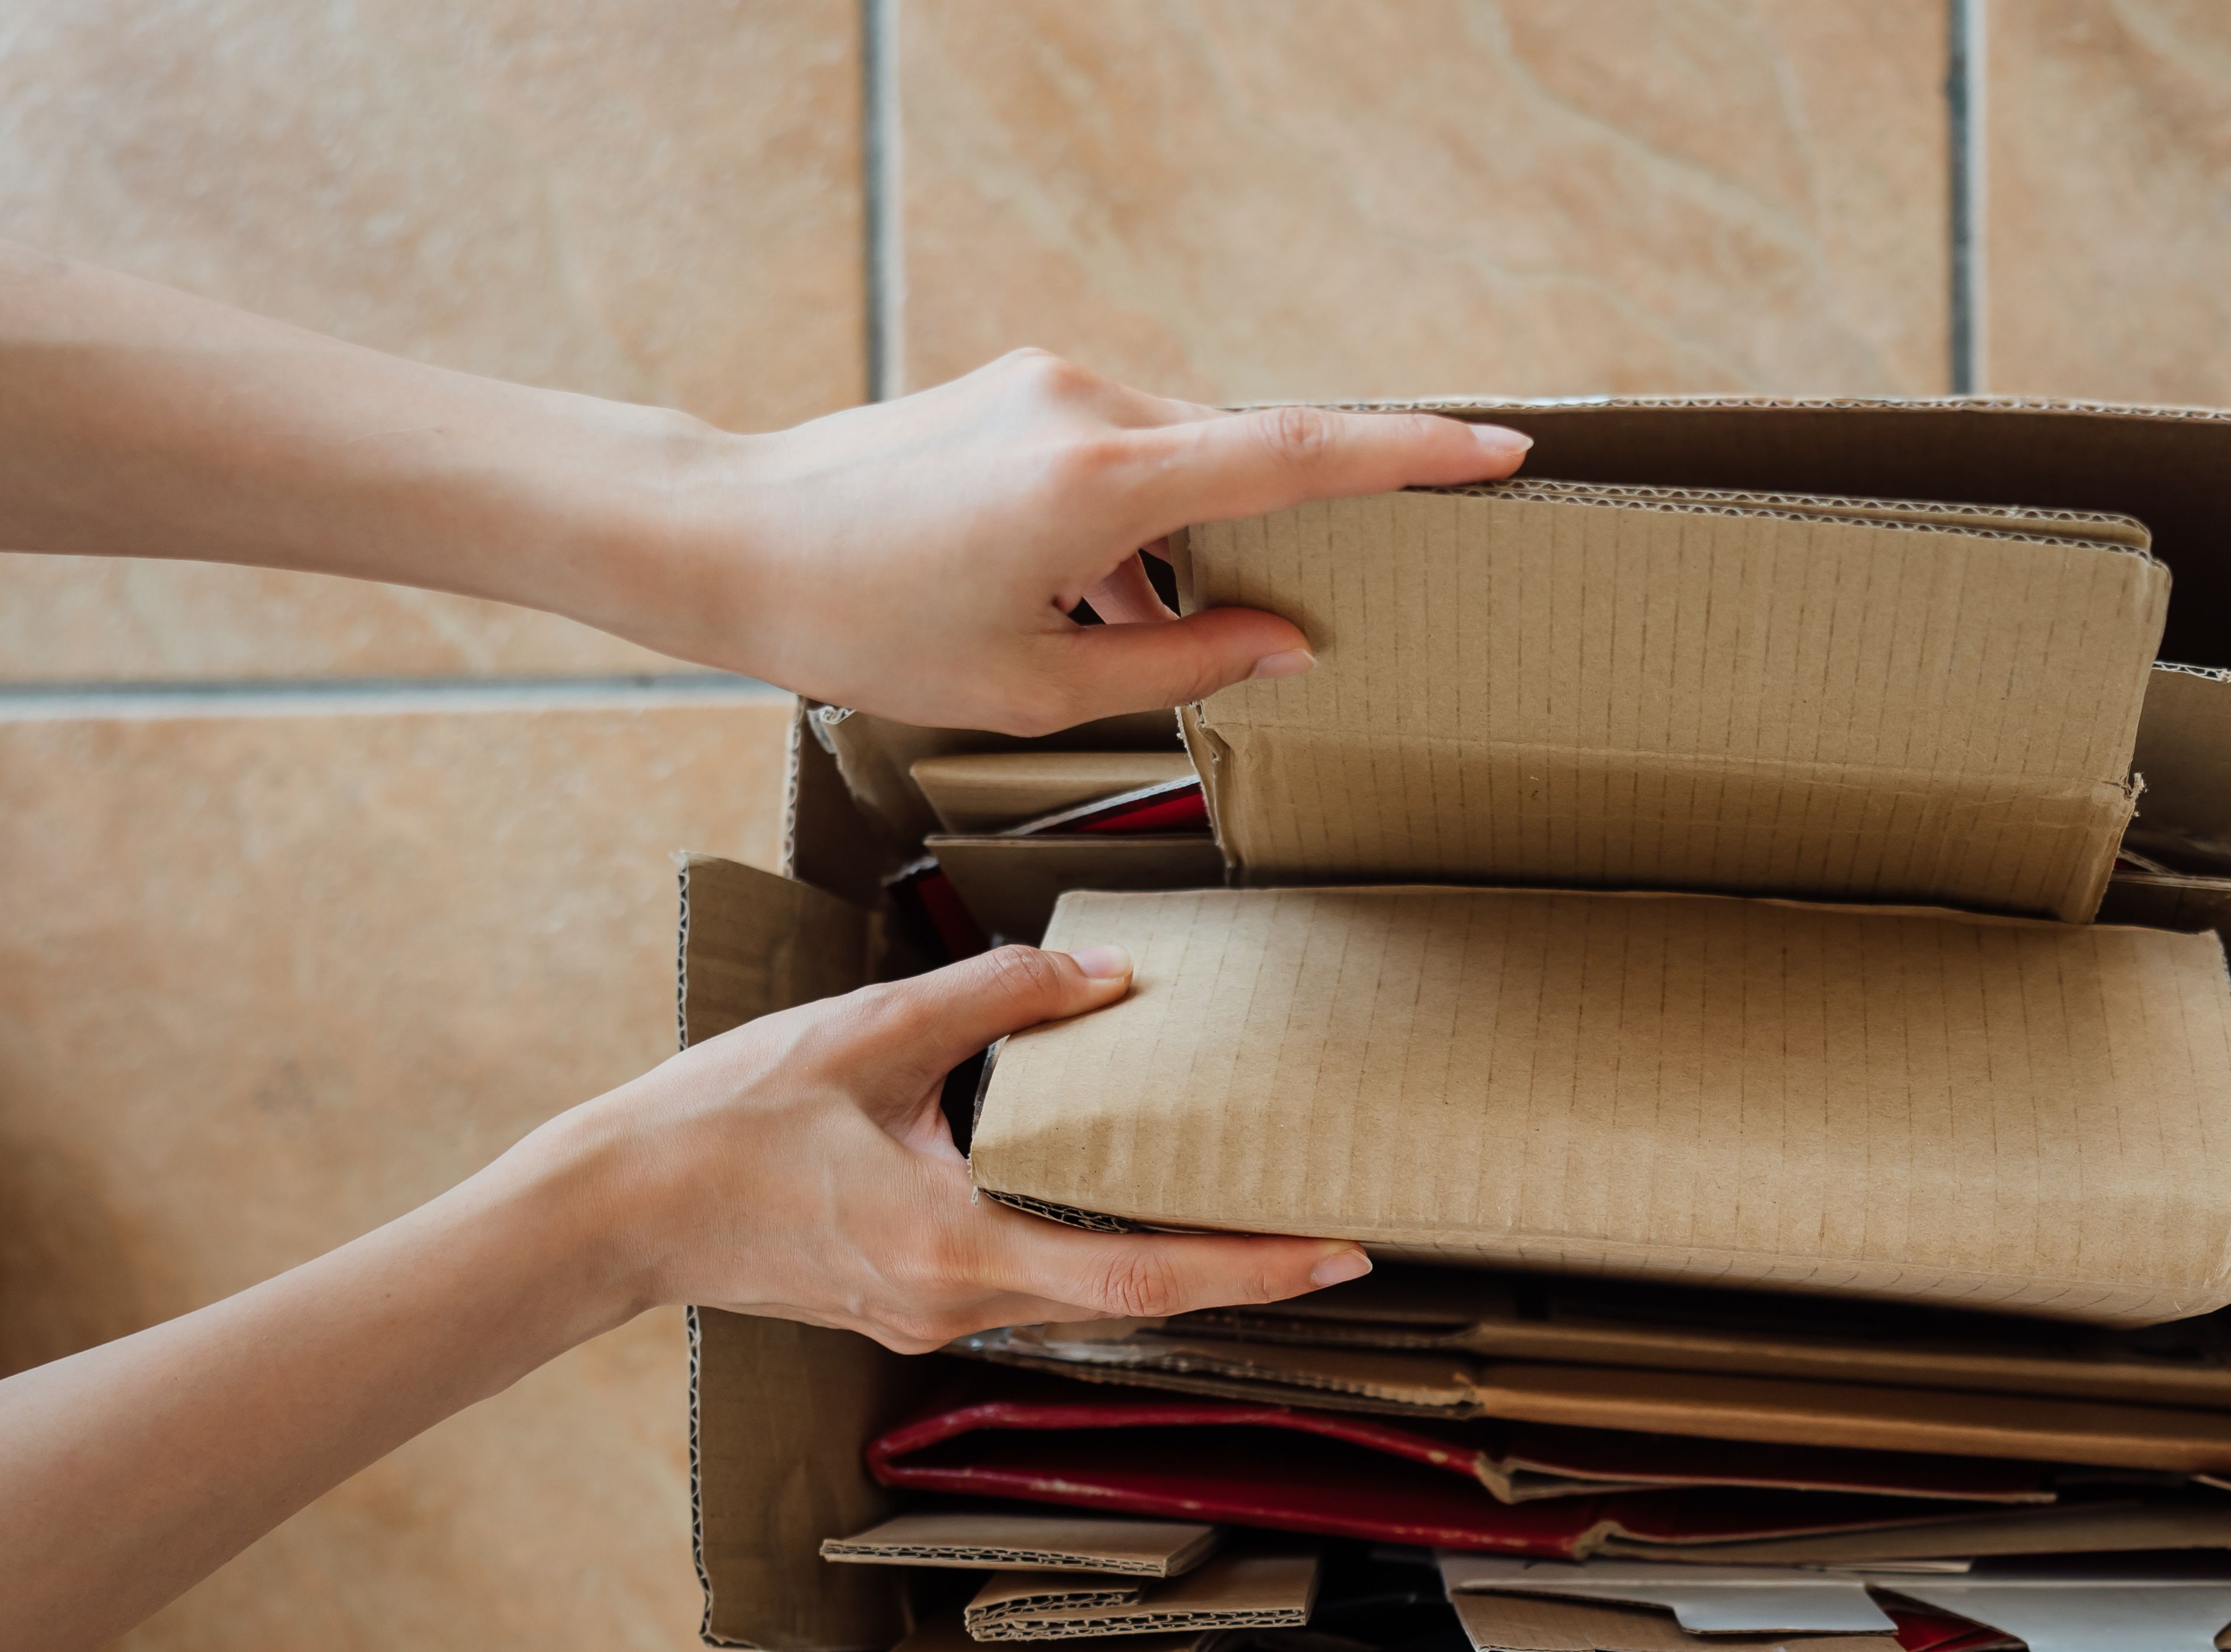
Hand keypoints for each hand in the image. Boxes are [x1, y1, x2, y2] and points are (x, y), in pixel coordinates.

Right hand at [541, 937, 1369, 1349]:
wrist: (613, 1209)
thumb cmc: (724, 1121)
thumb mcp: (871, 1034)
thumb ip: (999, 999)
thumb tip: (1104, 976)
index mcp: (955, 1249)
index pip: (1143, 1276)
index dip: (1252, 1270)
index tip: (1340, 1258)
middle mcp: (956, 1305)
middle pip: (1133, 1301)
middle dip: (1237, 1271)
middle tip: (1332, 1238)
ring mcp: (930, 1317)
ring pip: (1083, 1300)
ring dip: (1166, 1265)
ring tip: (1251, 1220)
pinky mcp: (907, 1306)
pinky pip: (1030, 1286)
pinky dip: (1091, 1253)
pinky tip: (1123, 1209)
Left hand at [665, 358, 1532, 731]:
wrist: (731, 538)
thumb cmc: (866, 623)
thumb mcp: (1035, 683)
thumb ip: (1178, 661)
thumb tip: (1287, 643)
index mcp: (1101, 481)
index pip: (1300, 455)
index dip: (1413, 455)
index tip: (1500, 452)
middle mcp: (1087, 408)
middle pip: (1245, 461)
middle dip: (1281, 537)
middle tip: (1294, 614)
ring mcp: (1051, 389)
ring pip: (1184, 465)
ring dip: (1186, 549)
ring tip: (1104, 633)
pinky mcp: (1020, 394)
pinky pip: (1125, 457)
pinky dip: (1135, 533)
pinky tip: (1083, 605)